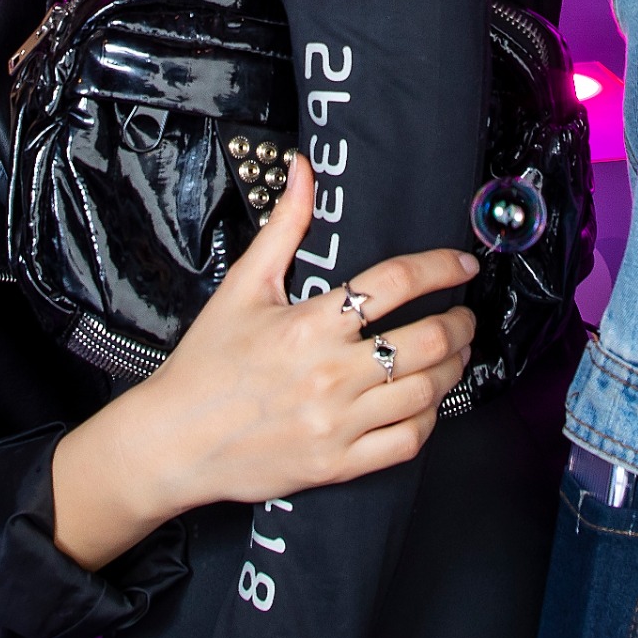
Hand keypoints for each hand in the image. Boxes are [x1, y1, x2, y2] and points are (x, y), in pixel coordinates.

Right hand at [49, 156, 477, 566]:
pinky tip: (426, 403)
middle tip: (464, 314)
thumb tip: (303, 172)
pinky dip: (428, 420)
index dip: (440, 267)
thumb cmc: (206, 365)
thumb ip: (283, 227)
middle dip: (460, 322)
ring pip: (426, 392)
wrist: (173, 441)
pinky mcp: (338, 464)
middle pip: (427, 340)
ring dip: (452, 369)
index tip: (461, 264)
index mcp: (308, 325)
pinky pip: (407, 442)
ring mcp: (337, 422)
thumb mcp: (242, 287)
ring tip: (454, 355)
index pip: (395, 282)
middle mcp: (329, 373)